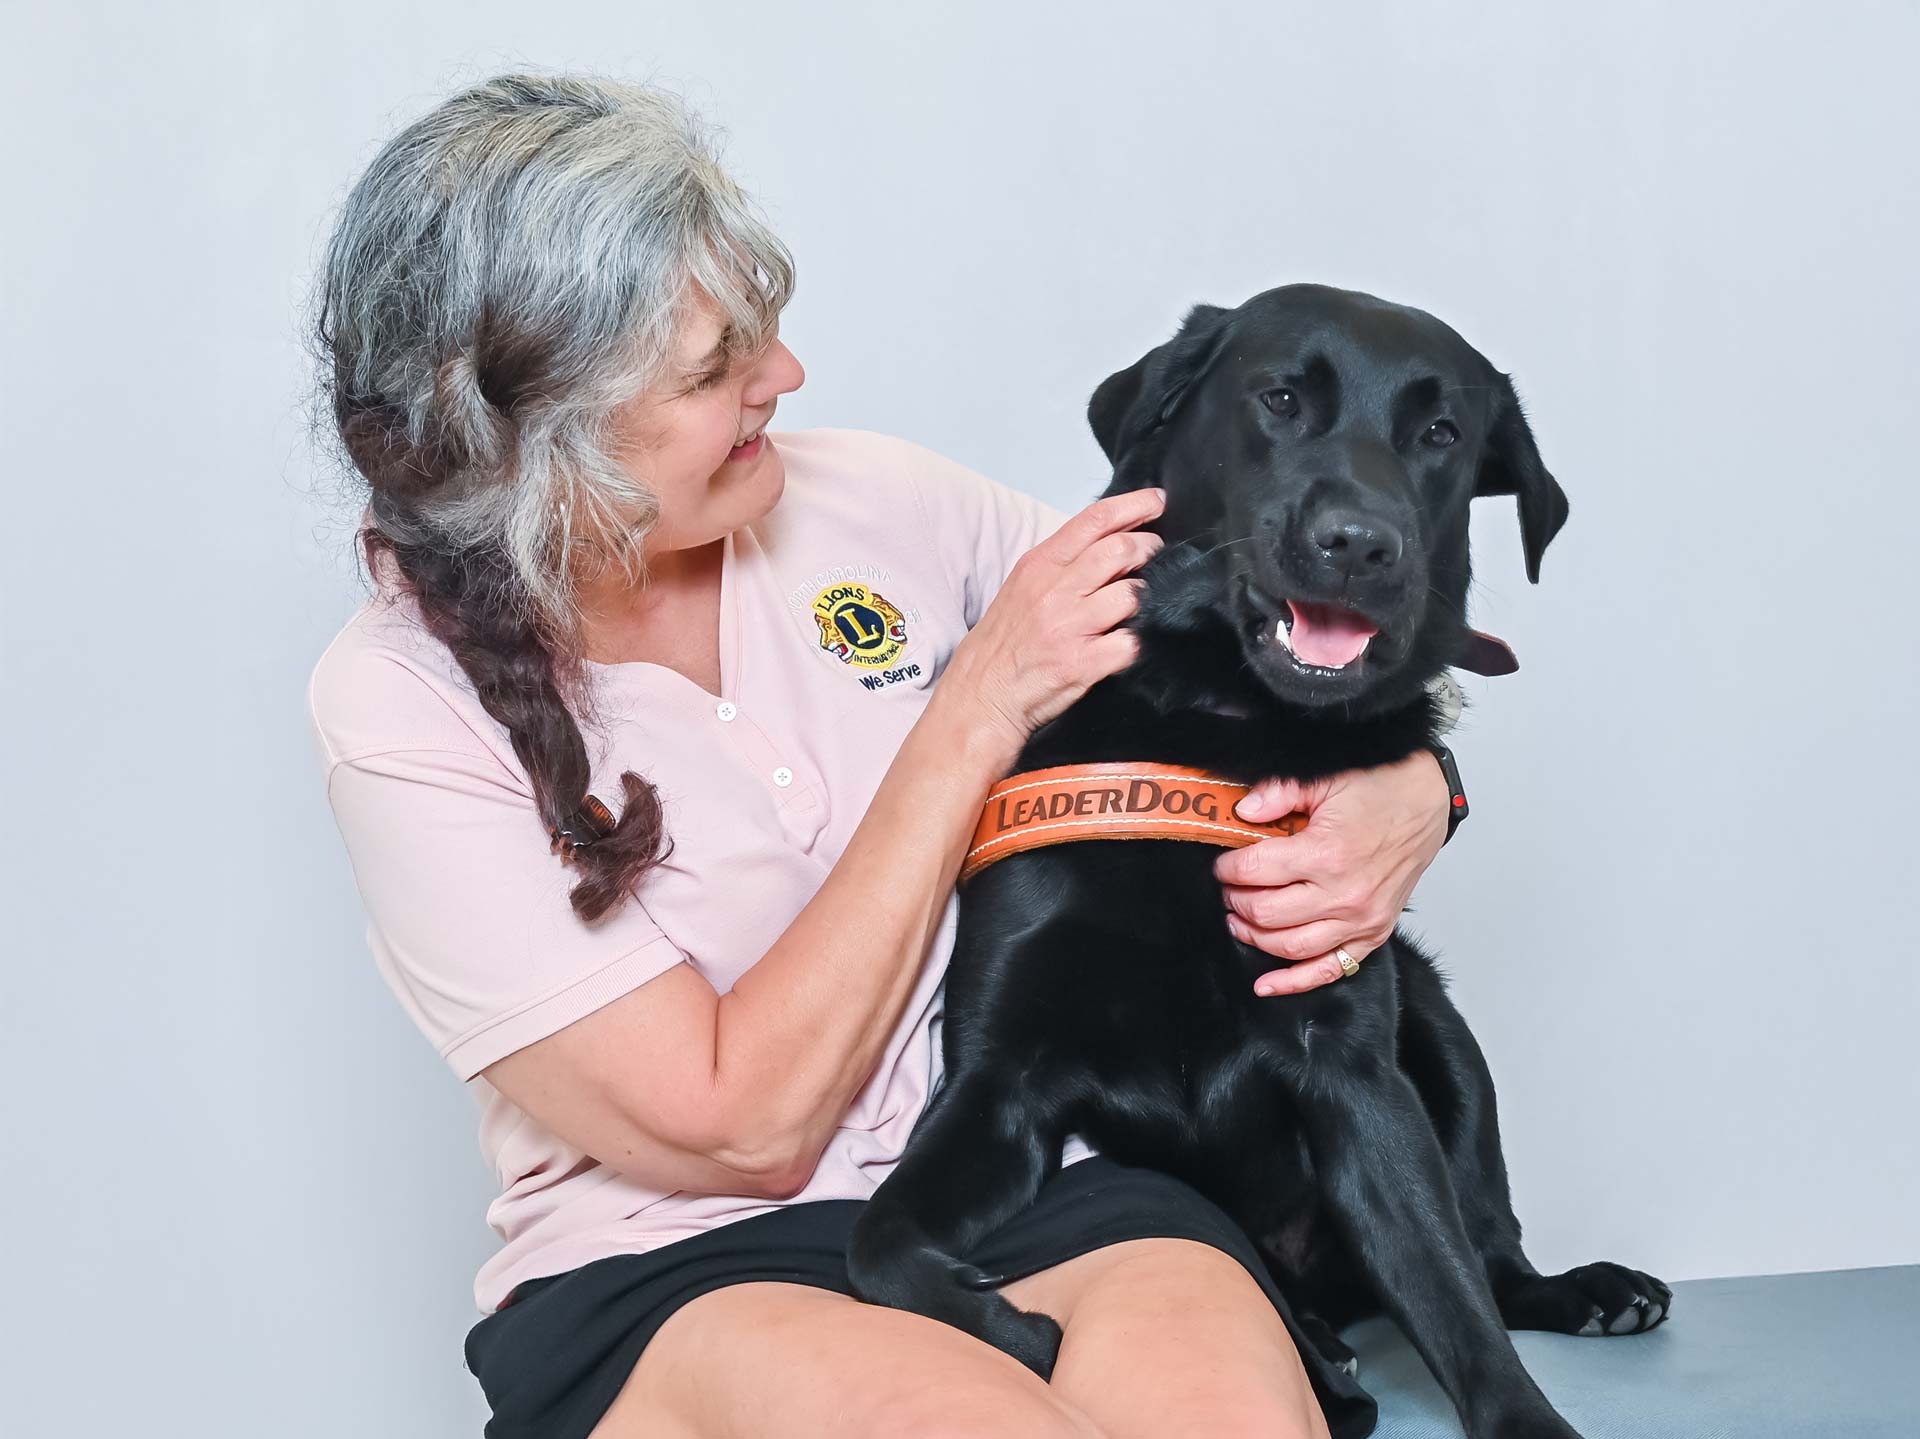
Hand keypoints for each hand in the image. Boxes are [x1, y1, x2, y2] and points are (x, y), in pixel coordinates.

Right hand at [941, 487, 1165, 761]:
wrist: (982, 694)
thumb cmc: (1006, 641)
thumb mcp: (1022, 586)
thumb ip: (1063, 563)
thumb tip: (1113, 540)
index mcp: (1039, 566)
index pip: (1094, 521)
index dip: (1133, 506)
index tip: (1156, 500)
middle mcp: (1054, 591)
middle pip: (1120, 551)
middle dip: (1147, 548)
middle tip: (1154, 553)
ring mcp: (1069, 627)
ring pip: (1131, 595)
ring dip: (1139, 600)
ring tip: (1127, 608)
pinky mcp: (1081, 663)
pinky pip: (1129, 643)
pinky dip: (1132, 644)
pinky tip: (1119, 646)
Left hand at [1214, 749, 1450, 995]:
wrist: (1427, 802)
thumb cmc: (1380, 789)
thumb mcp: (1324, 779)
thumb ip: (1279, 793)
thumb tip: (1243, 812)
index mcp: (1327, 854)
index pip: (1255, 871)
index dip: (1228, 869)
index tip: (1222, 865)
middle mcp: (1344, 895)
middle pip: (1267, 914)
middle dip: (1236, 902)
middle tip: (1228, 890)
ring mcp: (1361, 920)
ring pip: (1290, 946)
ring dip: (1255, 937)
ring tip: (1239, 921)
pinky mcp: (1373, 934)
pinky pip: (1329, 969)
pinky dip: (1295, 982)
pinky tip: (1267, 984)